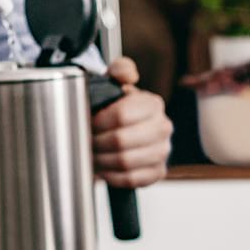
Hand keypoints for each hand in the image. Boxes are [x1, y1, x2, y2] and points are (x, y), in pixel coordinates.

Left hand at [92, 56, 171, 187]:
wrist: (123, 130)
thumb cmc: (117, 107)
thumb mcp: (115, 83)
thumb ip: (120, 70)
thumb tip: (129, 76)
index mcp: (153, 104)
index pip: (122, 115)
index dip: (99, 122)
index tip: (88, 123)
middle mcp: (163, 127)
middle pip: (121, 141)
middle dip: (97, 143)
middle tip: (86, 142)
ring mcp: (163, 151)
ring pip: (126, 162)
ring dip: (102, 161)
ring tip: (91, 156)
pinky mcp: (158, 172)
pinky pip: (133, 179)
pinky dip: (113, 176)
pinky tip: (104, 169)